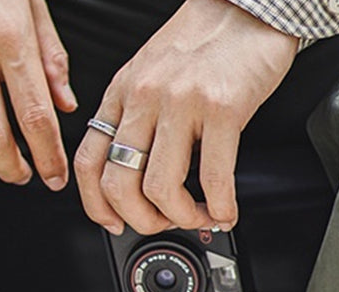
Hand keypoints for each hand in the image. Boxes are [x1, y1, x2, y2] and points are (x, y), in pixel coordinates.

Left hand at [74, 0, 297, 233]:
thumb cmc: (205, 42)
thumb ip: (137, 120)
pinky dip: (220, 208)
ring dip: (180, 218)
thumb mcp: (150, 75)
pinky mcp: (221, 108)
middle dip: (141, 221)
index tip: (115, 223)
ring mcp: (181, 103)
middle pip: (119, 185)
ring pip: (160, 189)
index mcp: (122, 93)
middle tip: (163, 223)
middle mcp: (144, 98)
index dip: (98, 207)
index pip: (88, 163)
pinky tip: (226, 210)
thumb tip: (137, 179)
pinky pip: (214, 178)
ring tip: (199, 215)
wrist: (249, 4)